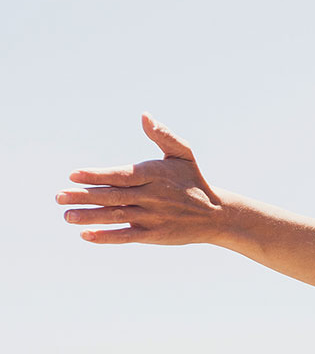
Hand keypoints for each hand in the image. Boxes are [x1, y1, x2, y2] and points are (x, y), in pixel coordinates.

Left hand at [56, 115, 224, 245]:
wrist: (216, 215)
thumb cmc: (193, 181)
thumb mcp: (184, 155)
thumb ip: (164, 135)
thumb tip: (145, 116)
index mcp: (154, 175)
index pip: (121, 176)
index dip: (97, 176)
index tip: (74, 175)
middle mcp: (152, 197)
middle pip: (113, 196)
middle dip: (84, 197)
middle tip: (58, 197)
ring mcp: (153, 217)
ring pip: (116, 217)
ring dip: (90, 217)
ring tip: (67, 216)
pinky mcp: (154, 234)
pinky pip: (127, 236)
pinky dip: (107, 237)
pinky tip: (87, 236)